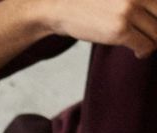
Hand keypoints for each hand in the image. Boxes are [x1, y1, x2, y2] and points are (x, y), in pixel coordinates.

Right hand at [33, 0, 156, 55]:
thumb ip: (134, 0)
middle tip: (150, 36)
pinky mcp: (119, 30)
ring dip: (153, 42)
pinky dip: (145, 51)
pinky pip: (146, 45)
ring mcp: (128, 12)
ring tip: (144, 45)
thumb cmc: (88, 0)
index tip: (151, 25)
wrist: (59, 7)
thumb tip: (153, 13)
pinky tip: (138, 53)